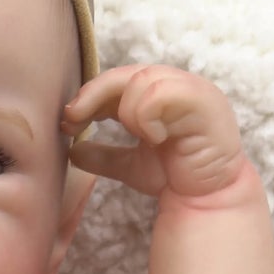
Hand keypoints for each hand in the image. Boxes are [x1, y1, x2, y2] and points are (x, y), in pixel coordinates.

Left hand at [60, 64, 249, 200]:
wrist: (206, 199)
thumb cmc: (175, 176)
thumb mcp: (131, 165)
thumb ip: (104, 156)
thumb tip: (73, 151)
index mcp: (158, 94)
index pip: (118, 81)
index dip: (90, 96)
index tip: (68, 120)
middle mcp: (175, 85)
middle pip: (126, 74)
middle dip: (94, 95)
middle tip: (72, 119)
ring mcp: (191, 90)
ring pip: (142, 80)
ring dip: (127, 111)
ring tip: (138, 136)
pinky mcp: (204, 101)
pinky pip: (162, 94)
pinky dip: (148, 115)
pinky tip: (155, 137)